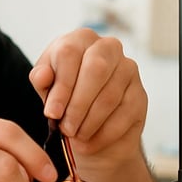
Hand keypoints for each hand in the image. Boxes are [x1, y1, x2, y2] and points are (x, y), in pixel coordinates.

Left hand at [29, 28, 146, 162]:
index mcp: (81, 39)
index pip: (70, 53)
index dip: (61, 86)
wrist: (89, 126)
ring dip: (89, 122)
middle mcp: (108, 47)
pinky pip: (125, 114)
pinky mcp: (140, 94)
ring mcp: (128, 69)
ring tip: (75, 136)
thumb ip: (41, 80)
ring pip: (110, 95)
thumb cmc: (64, 98)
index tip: (52, 113)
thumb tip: (42, 75)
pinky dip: (104, 133)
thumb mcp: (46, 88)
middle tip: (66, 128)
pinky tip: (89, 142)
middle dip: (78, 104)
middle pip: (96, 69)